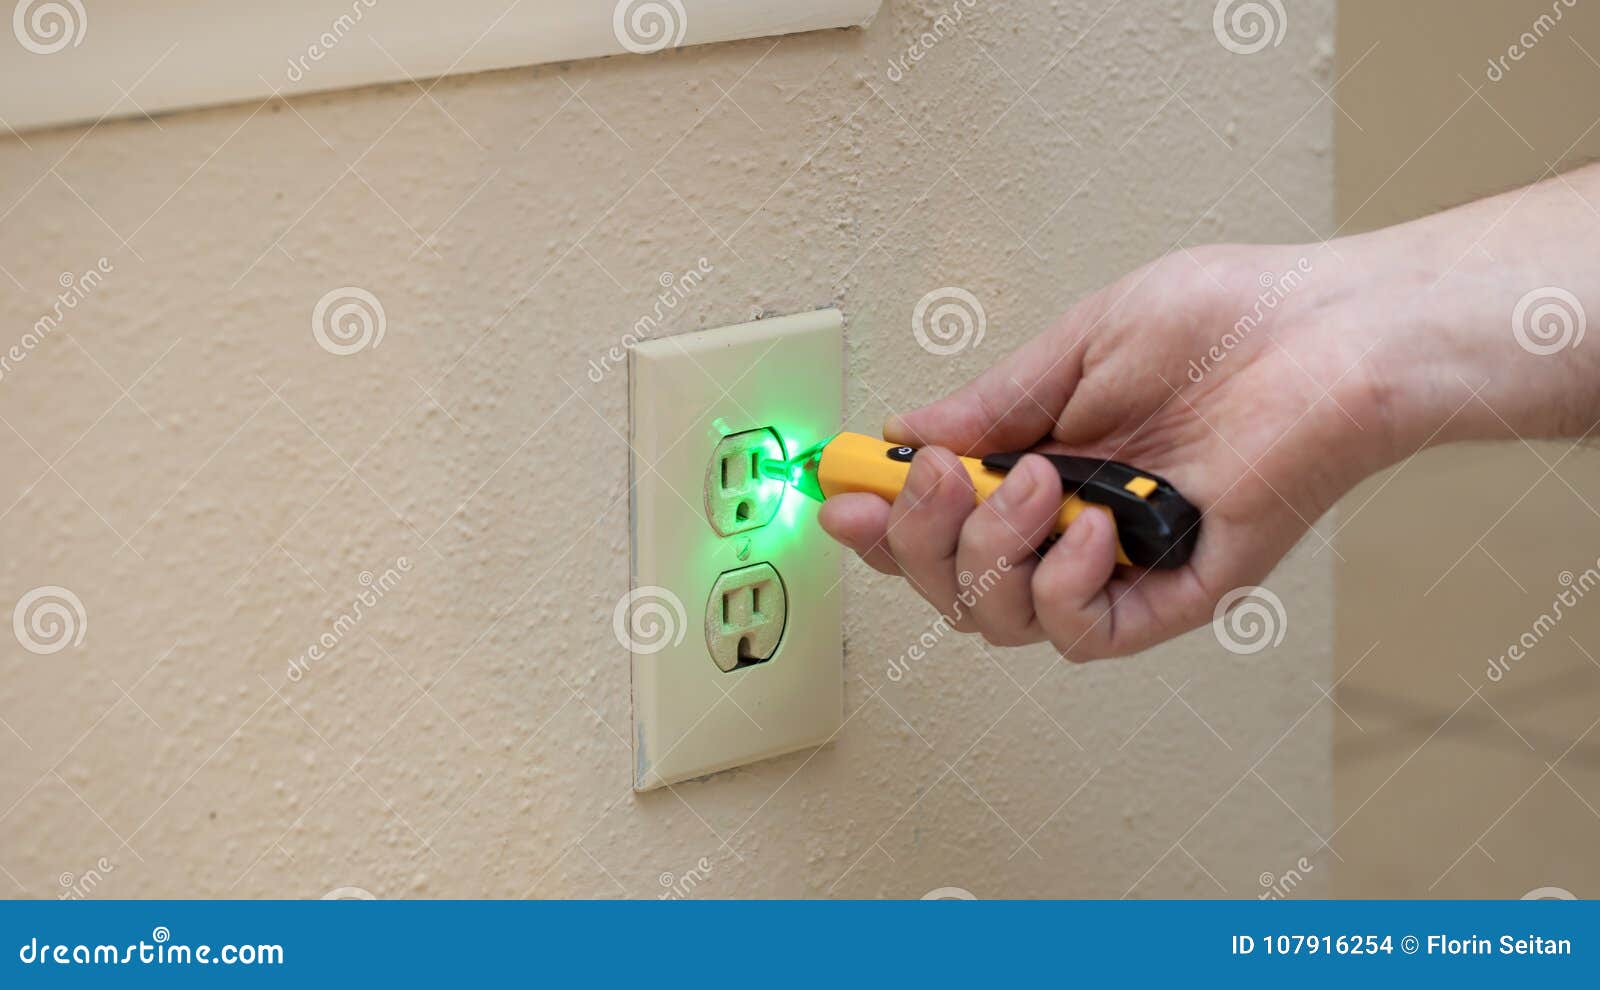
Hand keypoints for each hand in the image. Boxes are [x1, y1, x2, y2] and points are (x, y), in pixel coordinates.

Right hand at [820, 245, 1393, 658]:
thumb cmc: (1227, 321)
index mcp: (1040, 460)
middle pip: (950, 583)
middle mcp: (1067, 521)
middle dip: (919, 539)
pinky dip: (1065, 589)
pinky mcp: (1173, 594)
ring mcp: (1116, 563)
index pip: (936, 518)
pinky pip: (1085, 634)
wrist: (1329, 335)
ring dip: (991, 555)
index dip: (878, 519)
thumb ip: (994, 402)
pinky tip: (1091, 528)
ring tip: (1040, 482)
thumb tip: (907, 430)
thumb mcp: (1080, 343)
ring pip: (1002, 619)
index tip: (840, 495)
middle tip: (934, 478)